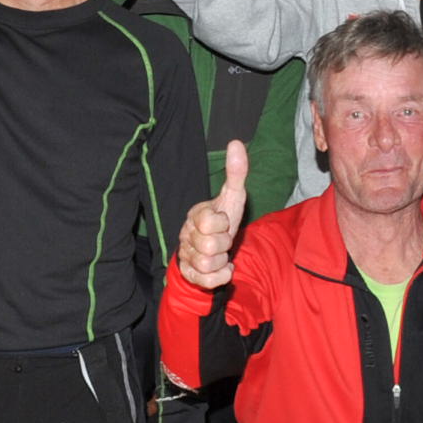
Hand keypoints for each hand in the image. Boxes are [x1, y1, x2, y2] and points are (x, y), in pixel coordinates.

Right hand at [176, 140, 250, 288]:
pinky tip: (222, 268)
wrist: (213, 249)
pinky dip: (220, 276)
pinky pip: (206, 280)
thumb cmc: (222, 220)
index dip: (222, 224)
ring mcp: (186, 255)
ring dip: (222, 260)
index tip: (222, 222)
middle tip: (223, 240)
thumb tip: (236, 143)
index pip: (208, 223)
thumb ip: (236, 173)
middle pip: (208, 246)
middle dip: (224, 245)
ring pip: (207, 265)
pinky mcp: (190, 274)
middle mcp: (185, 235)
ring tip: (221, 253)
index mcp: (195, 216)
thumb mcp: (232, 197)